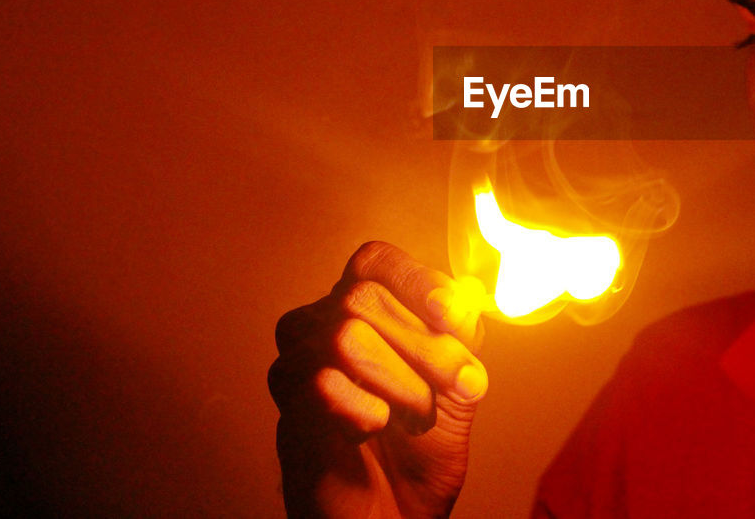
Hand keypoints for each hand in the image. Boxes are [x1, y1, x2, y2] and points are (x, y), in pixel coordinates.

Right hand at [269, 241, 487, 517]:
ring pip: (343, 338)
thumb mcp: (460, 378)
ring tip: (417, 415)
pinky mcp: (288, 410)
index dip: (416, 281)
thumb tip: (465, 297)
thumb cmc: (422, 439)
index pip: (375, 261)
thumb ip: (461, 335)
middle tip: (458, 383)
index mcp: (365, 306)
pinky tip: (376, 426)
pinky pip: (322, 387)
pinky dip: (364, 410)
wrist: (400, 509)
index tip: (453, 318)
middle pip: (363, 298)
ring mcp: (299, 365)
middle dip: (425, 345)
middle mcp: (323, 325)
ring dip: (401, 381)